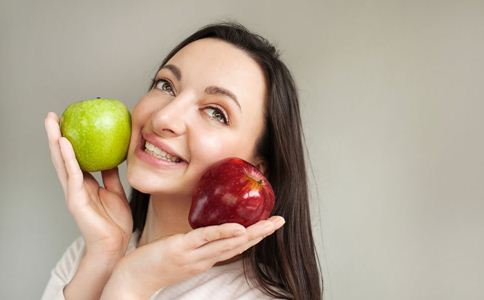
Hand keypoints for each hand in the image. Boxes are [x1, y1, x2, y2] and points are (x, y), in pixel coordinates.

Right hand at [45, 112, 132, 258]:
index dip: (68, 140)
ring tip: (52, 121)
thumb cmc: (115, 222)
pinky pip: (72, 174)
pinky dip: (67, 158)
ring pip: (61, 162)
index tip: (68, 121)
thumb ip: (110, 176)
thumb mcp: (115, 191)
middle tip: (52, 115)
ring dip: (55, 140)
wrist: (116, 244)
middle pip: (62, 156)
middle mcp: (75, 186)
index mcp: (84, 184)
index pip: (73, 157)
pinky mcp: (75, 199)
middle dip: (56, 135)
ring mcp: (73, 192)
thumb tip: (111, 158)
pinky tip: (65, 142)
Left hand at [101, 216, 284, 298]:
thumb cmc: (151, 265)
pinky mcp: (179, 249)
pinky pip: (203, 240)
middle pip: (238, 245)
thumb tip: (203, 231)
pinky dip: (222, 233)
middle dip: (261, 233)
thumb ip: (193, 244)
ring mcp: (192, 255)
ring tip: (270, 223)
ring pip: (227, 243)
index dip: (254, 235)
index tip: (270, 224)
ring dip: (251, 233)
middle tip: (281, 221)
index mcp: (204, 258)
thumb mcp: (178, 253)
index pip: (234, 246)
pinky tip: (237, 228)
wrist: (129, 283)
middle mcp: (203, 259)